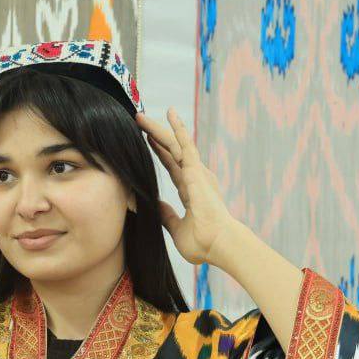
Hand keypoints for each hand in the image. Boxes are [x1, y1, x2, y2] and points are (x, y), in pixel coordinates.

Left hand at [136, 107, 245, 266]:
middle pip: (171, 151)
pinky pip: (186, 145)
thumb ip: (167, 216)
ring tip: (141, 115)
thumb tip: (156, 205)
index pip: (171, 165)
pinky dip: (178, 129)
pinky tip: (170, 114)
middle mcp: (194, 177)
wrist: (219, 244)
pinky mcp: (197, 171)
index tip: (147, 140)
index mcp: (190, 190)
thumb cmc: (204, 243)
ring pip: (174, 144)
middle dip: (155, 135)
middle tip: (138, 121)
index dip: (159, 152)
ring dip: (158, 129)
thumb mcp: (177, 230)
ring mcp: (196, 173)